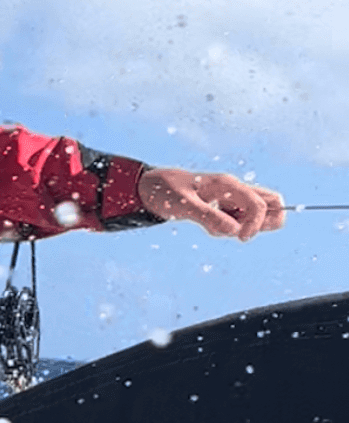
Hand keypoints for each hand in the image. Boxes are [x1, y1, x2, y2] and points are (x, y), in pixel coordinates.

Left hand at [137, 167, 284, 240]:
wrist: (150, 186)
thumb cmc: (165, 190)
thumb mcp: (183, 205)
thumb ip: (208, 217)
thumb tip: (235, 231)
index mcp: (227, 184)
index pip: (261, 204)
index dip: (257, 223)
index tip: (240, 238)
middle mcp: (234, 189)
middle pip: (273, 204)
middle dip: (264, 223)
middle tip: (238, 232)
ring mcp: (230, 198)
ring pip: (257, 214)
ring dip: (243, 227)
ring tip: (213, 226)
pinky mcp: (223, 207)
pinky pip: (239, 221)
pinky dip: (229, 229)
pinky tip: (208, 226)